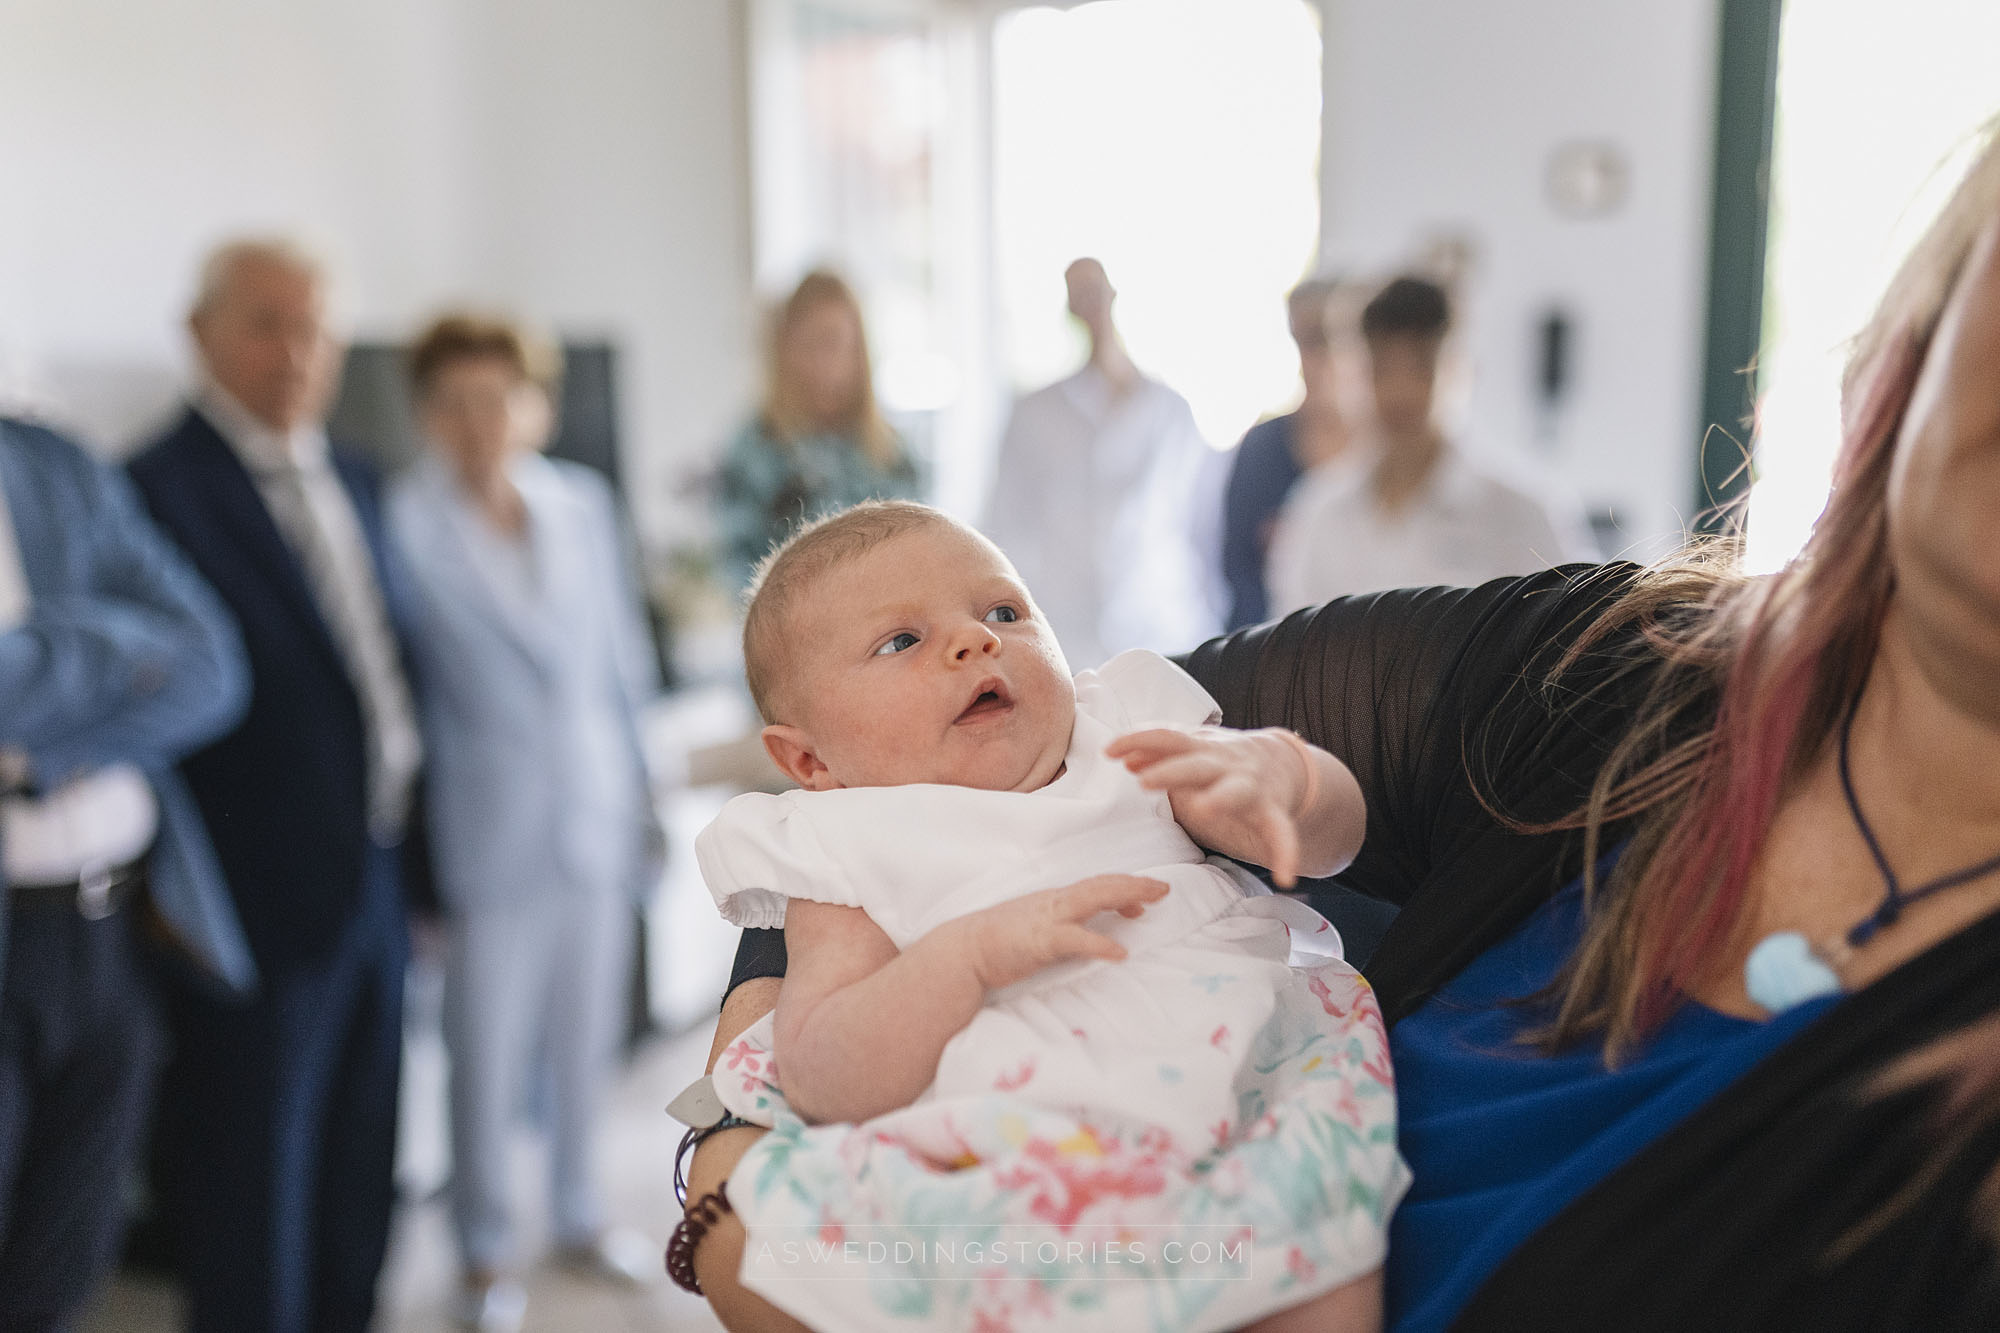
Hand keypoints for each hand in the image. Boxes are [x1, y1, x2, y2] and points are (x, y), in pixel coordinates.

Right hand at [955, 874, 1168, 991]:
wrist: (964, 952)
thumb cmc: (998, 944)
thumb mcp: (1035, 930)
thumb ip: (1061, 929)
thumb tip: (1087, 936)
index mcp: (1054, 900)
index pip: (1095, 886)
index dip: (1123, 887)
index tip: (1145, 898)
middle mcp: (1055, 902)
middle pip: (1101, 884)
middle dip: (1135, 884)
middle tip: (1164, 889)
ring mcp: (1048, 918)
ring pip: (1093, 898)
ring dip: (1125, 896)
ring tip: (1151, 902)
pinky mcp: (1041, 941)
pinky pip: (1076, 939)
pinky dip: (1100, 943)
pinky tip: (1120, 952)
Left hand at [1107, 727, 1310, 885]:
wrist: (1279, 762)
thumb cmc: (1220, 761)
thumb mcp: (1189, 751)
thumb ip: (1156, 752)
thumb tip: (1119, 756)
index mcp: (1202, 749)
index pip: (1168, 737)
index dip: (1138, 740)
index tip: (1109, 751)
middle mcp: (1226, 764)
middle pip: (1195, 765)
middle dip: (1170, 770)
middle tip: (1143, 781)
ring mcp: (1251, 787)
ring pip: (1236, 791)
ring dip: (1220, 798)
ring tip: (1205, 809)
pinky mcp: (1273, 812)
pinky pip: (1281, 833)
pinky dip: (1285, 853)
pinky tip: (1284, 877)